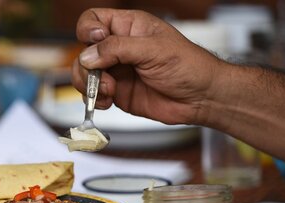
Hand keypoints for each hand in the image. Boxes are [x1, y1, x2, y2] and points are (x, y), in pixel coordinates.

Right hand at [72, 9, 225, 125]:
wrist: (201, 97)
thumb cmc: (188, 66)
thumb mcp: (153, 50)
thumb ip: (118, 49)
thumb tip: (88, 56)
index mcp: (128, 27)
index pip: (93, 20)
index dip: (88, 30)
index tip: (97, 42)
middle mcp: (118, 48)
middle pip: (83, 50)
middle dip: (88, 66)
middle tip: (104, 77)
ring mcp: (116, 71)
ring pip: (84, 74)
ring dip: (90, 85)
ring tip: (109, 92)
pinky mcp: (117, 92)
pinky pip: (93, 94)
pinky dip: (95, 99)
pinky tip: (109, 101)